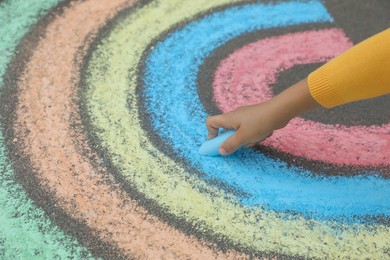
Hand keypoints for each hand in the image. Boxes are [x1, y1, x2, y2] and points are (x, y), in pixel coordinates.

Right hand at [205, 79, 319, 155]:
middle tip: (240, 145)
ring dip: (246, 139)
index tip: (216, 143)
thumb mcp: (243, 137)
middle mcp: (235, 116)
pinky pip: (250, 130)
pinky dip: (254, 135)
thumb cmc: (259, 123)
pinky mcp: (255, 118)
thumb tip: (220, 151)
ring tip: (255, 139)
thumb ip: (231, 145)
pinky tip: (263, 134)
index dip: (210, 133)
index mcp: (228, 118)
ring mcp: (245, 117)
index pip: (211, 122)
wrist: (279, 111)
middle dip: (233, 140)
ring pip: (239, 131)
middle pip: (226, 129)